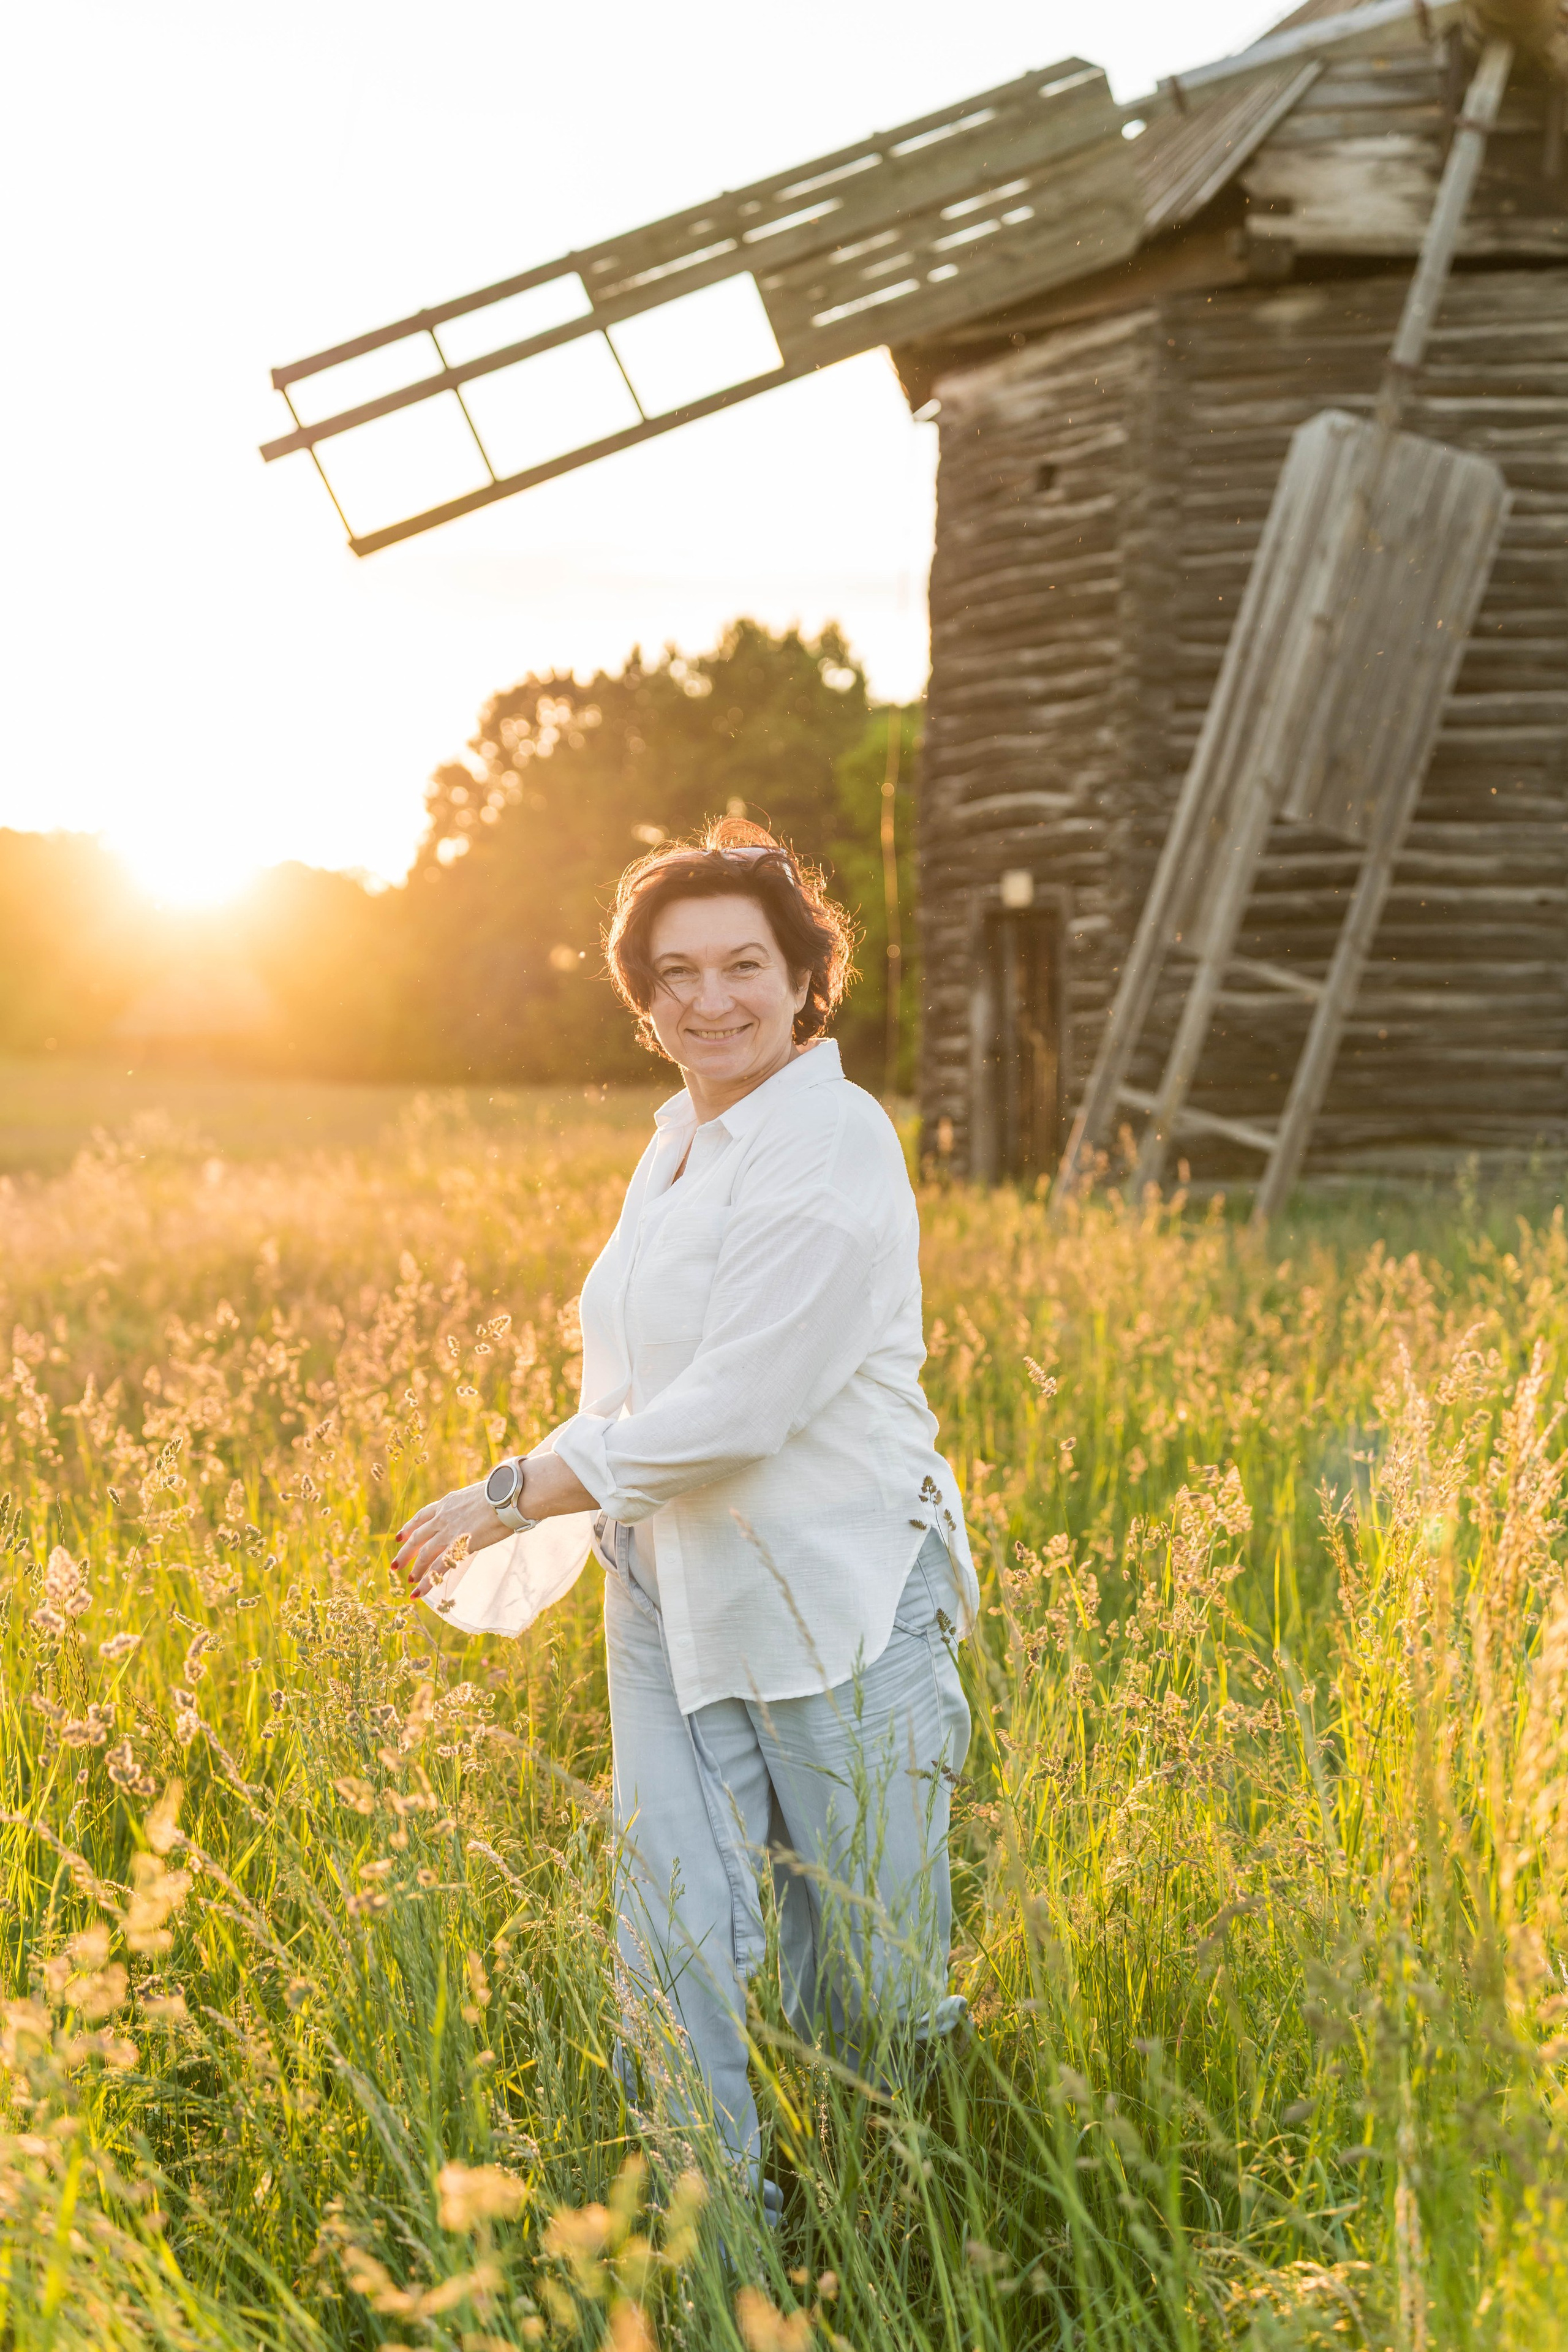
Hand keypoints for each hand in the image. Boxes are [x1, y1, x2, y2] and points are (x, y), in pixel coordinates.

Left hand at [394, 1479, 507, 1599]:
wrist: (507, 1497)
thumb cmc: (502, 1493)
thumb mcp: (478, 1495)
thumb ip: (472, 1505)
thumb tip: (482, 1508)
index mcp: (448, 1503)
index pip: (422, 1516)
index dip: (409, 1528)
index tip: (399, 1537)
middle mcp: (443, 1517)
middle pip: (417, 1537)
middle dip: (405, 1552)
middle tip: (396, 1566)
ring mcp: (449, 1532)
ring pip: (425, 1553)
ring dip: (416, 1569)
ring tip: (410, 1582)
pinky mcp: (459, 1546)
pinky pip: (438, 1566)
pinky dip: (427, 1581)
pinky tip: (420, 1591)